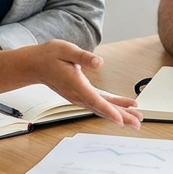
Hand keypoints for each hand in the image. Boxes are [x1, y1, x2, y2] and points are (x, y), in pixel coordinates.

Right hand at [6, 40, 142, 128]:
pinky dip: (113, 107)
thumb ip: (83, 57)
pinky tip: (125, 107)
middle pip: (102, 109)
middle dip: (121, 117)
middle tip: (137, 124)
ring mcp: (79, 97)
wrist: (35, 65)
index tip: (121, 120)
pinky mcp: (81, 95)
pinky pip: (99, 104)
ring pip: (102, 109)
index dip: (109, 110)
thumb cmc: (49, 56)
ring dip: (120, 115)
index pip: (95, 100)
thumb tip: (99, 62)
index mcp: (76, 84)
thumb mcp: (66, 50)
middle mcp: (78, 95)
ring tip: (136, 119)